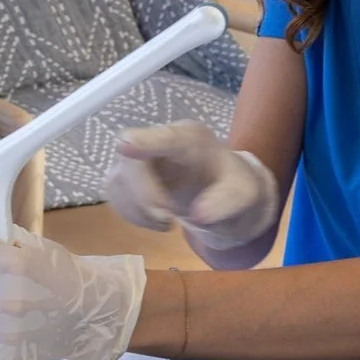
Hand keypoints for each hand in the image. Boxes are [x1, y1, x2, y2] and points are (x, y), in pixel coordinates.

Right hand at [101, 121, 278, 248]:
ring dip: (139, 210)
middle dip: (145, 196)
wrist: (220, 191)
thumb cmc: (232, 186)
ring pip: (118, 181)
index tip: (126, 146)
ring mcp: (137, 156)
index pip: (166, 137)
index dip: (144, 141)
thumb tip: (198, 216)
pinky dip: (133, 215)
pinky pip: (115, 196)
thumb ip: (226, 202)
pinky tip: (156, 219)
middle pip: (132, 162)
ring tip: (169, 221)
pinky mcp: (125, 175)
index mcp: (190, 138)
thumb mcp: (244, 195)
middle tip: (169, 220)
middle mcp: (159, 140)